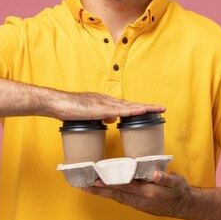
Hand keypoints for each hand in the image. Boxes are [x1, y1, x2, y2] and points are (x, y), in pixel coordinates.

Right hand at [45, 91, 165, 122]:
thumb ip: (102, 116)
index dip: (140, 108)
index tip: (153, 110)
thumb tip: (113, 119)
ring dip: (144, 108)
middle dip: (148, 107)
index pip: (127, 106)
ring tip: (157, 109)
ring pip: (129, 106)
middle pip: (132, 104)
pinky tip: (140, 111)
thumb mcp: (90, 114)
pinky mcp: (99, 109)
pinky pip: (119, 110)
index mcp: (106, 102)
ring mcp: (105, 103)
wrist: (58, 103)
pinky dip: (131, 111)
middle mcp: (108, 100)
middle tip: (162, 109)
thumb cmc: (70, 109)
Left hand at [82, 171, 191, 217]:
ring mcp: (138, 204)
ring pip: (116, 197)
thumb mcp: (176, 181)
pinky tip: (104, 192)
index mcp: (147, 192)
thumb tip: (156, 173)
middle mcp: (140, 200)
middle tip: (84, 186)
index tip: (96, 180)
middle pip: (116, 194)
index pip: (124, 186)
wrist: (184, 206)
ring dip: (102, 193)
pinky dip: (110, 195)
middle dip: (99, 190)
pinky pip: (121, 199)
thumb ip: (165, 178)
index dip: (110, 182)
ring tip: (88, 188)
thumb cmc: (179, 191)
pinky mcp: (138, 205)